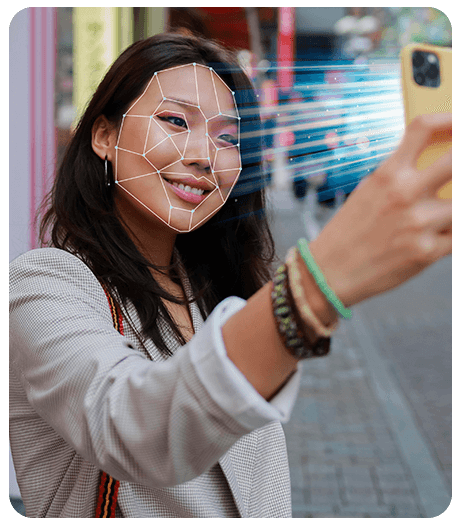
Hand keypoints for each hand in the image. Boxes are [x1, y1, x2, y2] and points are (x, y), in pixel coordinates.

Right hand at [309, 113, 451, 307]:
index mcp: (387, 174)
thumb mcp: (366, 193)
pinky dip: (451, 234)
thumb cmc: (346, 234)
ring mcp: (421, 223)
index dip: (448, 120)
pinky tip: (437, 237)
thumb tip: (428, 164)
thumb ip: (397, 176)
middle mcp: (406, 193)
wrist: (329, 273)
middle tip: (455, 175)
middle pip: (457, 159)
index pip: (423, 129)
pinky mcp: (428, 252)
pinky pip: (458, 236)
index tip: (454, 125)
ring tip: (438, 216)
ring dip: (453, 210)